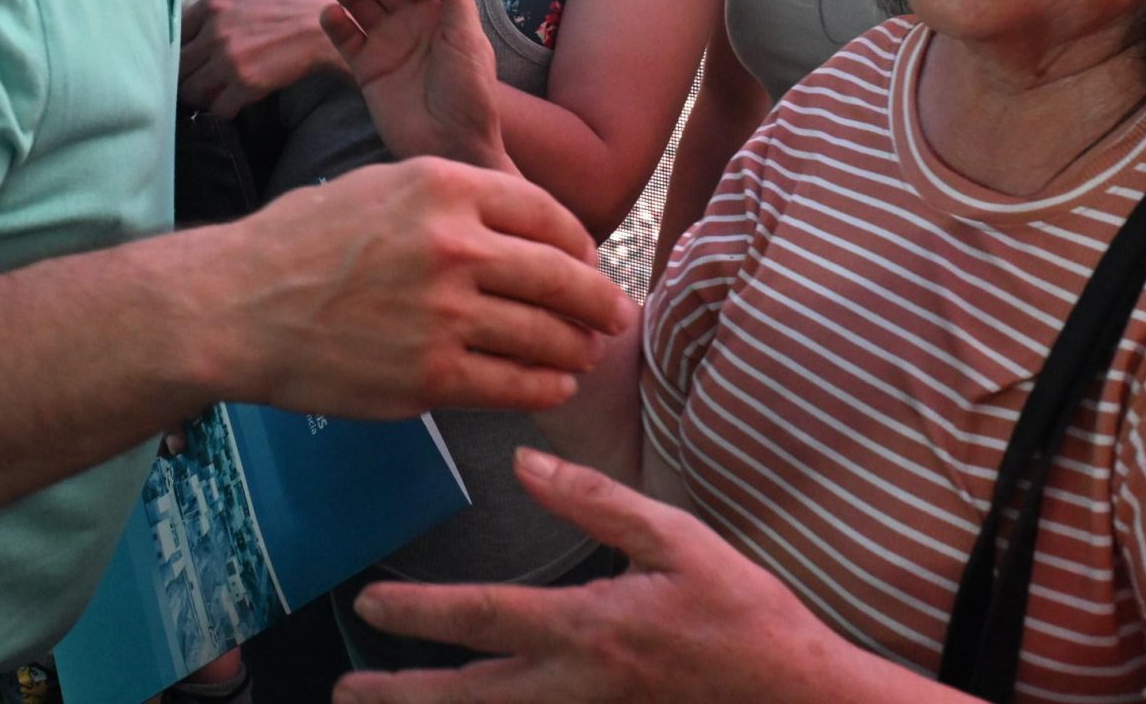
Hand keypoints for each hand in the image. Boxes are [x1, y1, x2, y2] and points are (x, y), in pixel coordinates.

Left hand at [179, 0, 346, 117]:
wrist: (330, 27)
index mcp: (214, 3)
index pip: (176, 32)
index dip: (182, 43)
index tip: (192, 50)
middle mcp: (216, 33)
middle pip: (178, 64)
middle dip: (186, 72)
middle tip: (198, 74)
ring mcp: (230, 61)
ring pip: (192, 90)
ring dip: (200, 93)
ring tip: (211, 90)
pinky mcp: (247, 84)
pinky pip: (219, 108)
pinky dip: (222, 108)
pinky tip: (231, 101)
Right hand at [220, 160, 632, 416]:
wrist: (238, 305)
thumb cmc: (302, 242)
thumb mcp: (382, 186)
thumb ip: (454, 198)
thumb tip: (522, 226)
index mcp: (444, 187)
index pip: (547, 215)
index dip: (580, 246)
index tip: (589, 263)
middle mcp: (454, 245)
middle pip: (563, 276)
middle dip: (601, 302)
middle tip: (617, 317)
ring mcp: (445, 314)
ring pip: (547, 336)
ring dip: (577, 349)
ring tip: (585, 355)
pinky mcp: (432, 377)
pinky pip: (515, 386)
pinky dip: (546, 389)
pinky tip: (554, 387)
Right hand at [321, 0, 504, 169]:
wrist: (452, 145)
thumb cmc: (470, 94)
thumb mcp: (470, 40)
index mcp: (440, 11)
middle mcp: (411, 21)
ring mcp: (387, 43)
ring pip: (360, 4)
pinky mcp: (366, 67)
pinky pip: (345, 38)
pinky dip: (335, 23)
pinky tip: (331, 14)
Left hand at [336, 449, 896, 703]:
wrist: (797, 696)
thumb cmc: (743, 614)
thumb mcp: (678, 539)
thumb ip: (598, 501)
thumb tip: (525, 464)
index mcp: (589, 628)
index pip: (484, 616)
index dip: (419, 611)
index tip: (370, 604)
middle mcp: (576, 684)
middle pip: (469, 694)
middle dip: (402, 694)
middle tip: (347, 690)